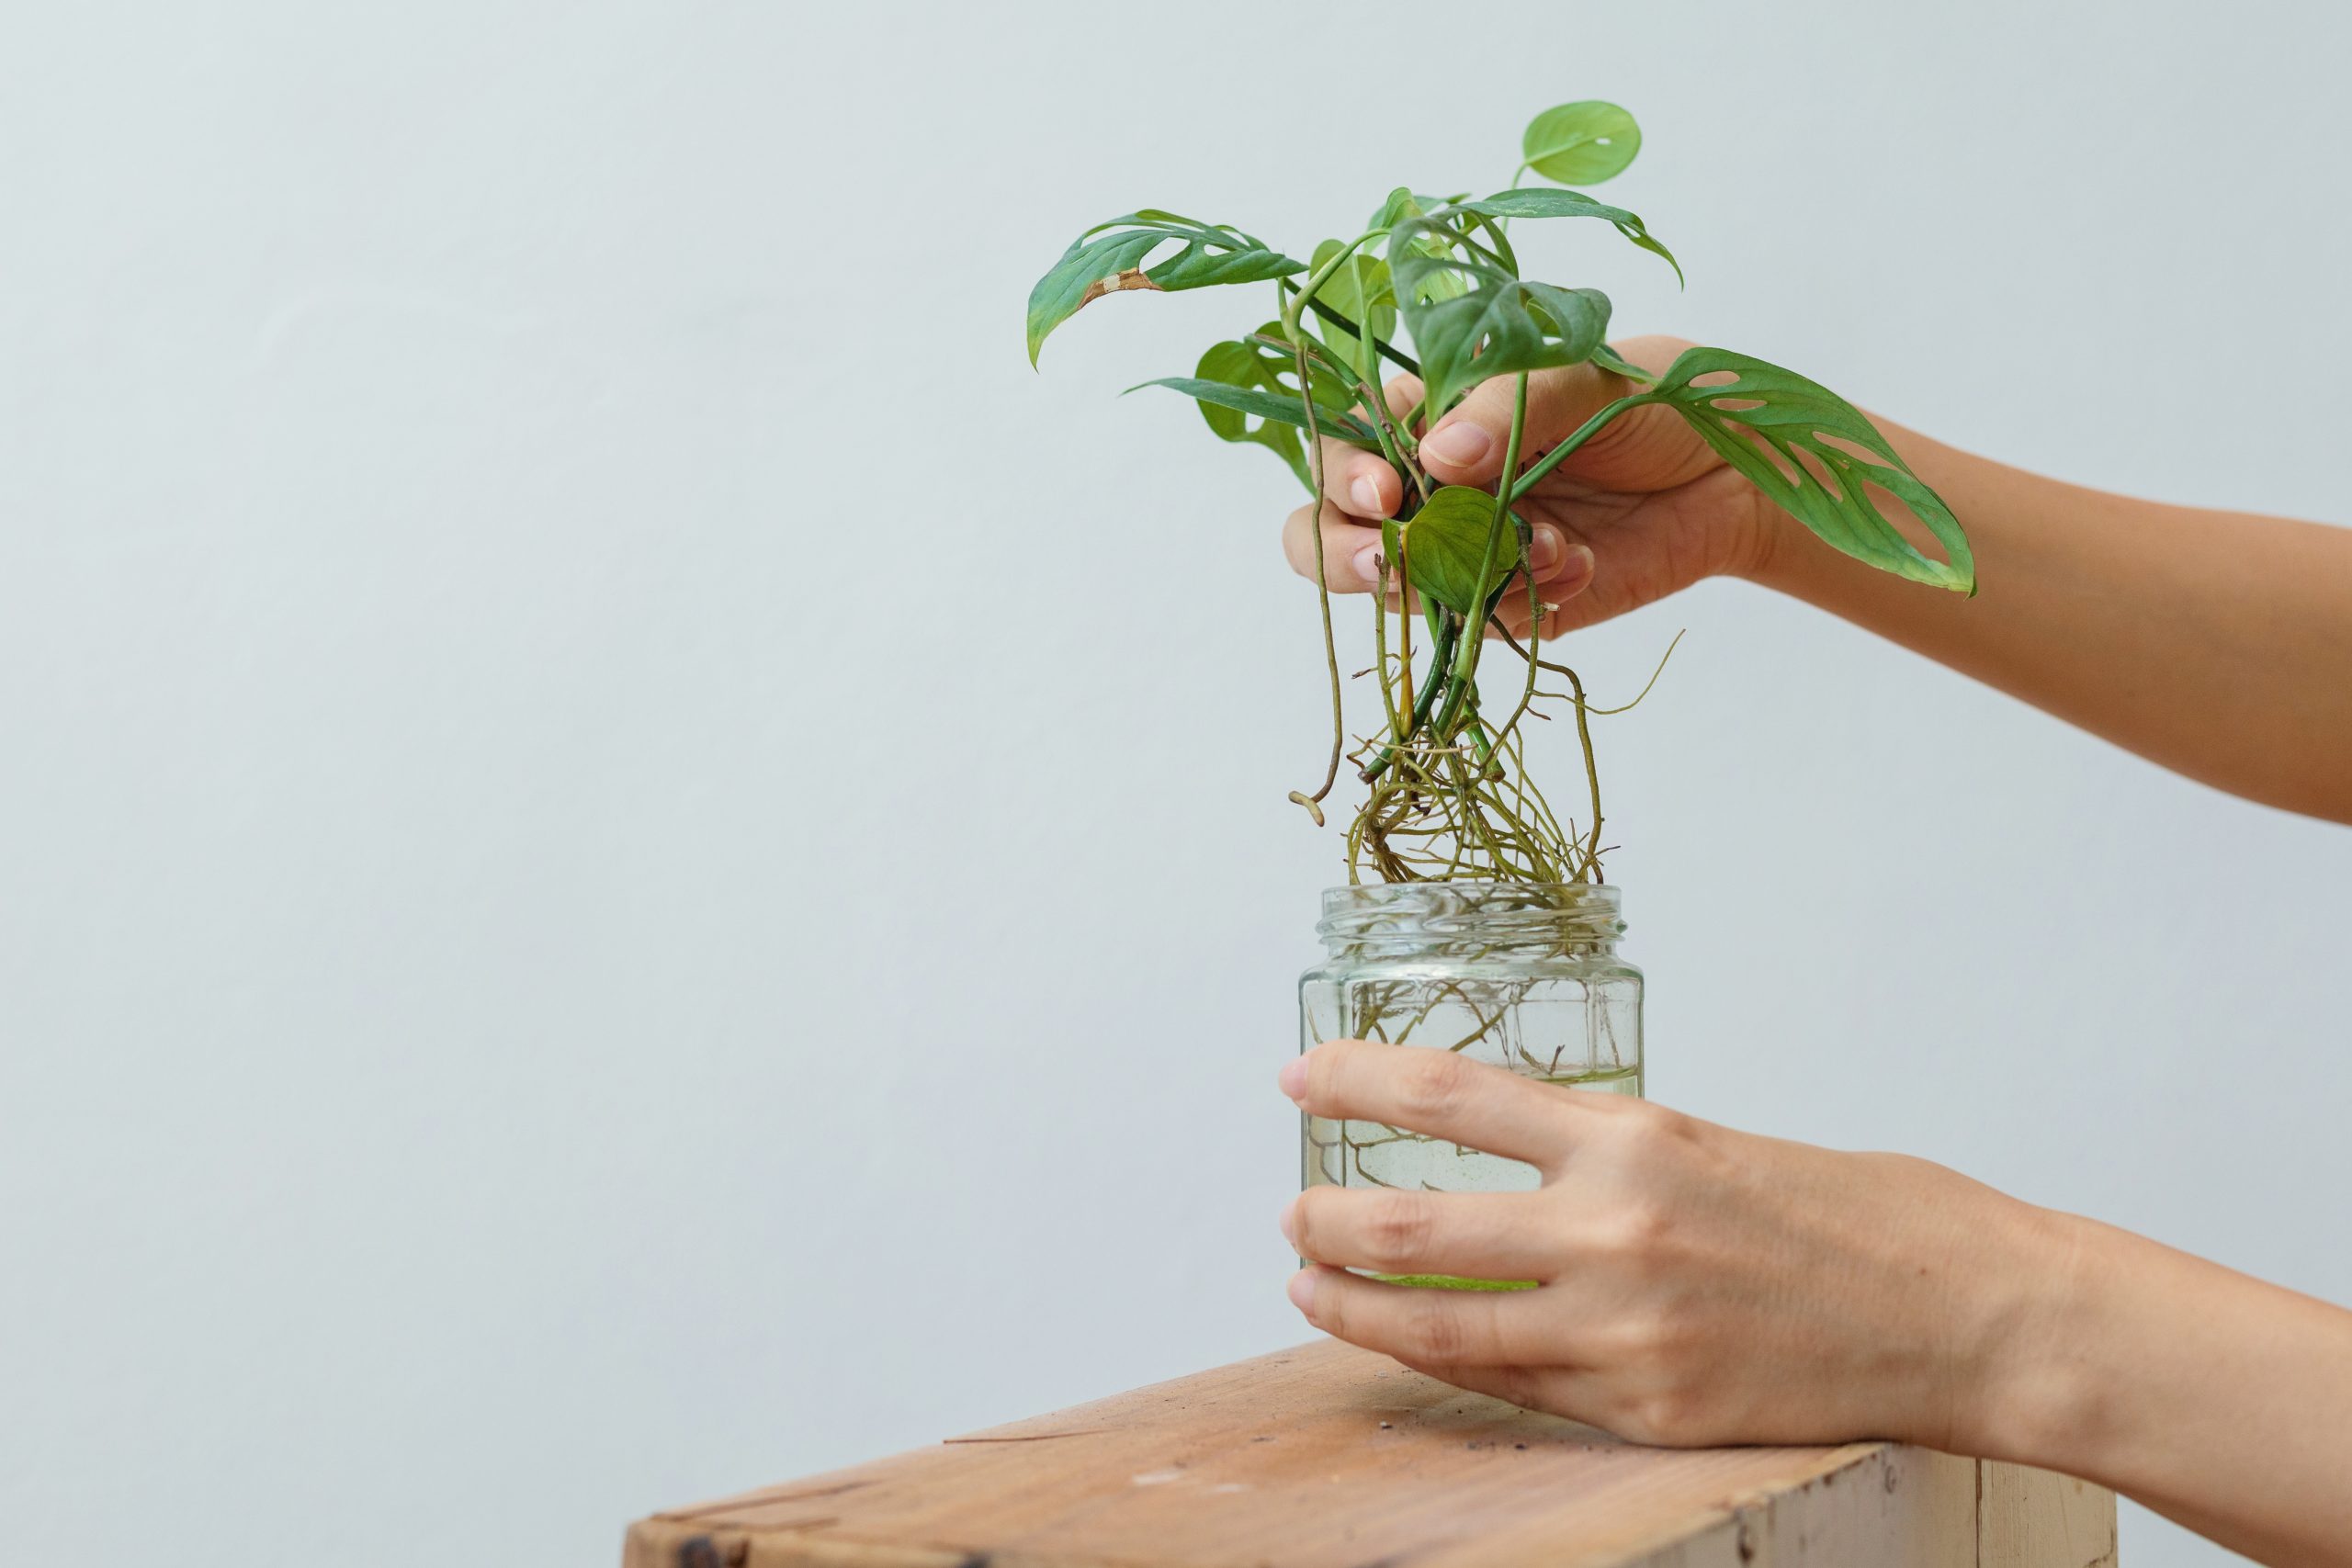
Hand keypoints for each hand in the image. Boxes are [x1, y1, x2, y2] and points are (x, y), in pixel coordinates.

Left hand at [1275, 1040, 2072, 1451]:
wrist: (1979, 1320)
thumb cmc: (1870, 1220)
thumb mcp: (1723, 1145)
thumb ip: (1616, 1160)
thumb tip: (1530, 1171)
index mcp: (1636, 1139)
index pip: (1450, 1093)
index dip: (1355, 1082)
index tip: (1300, 1076)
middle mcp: (1615, 1231)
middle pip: (1411, 1225)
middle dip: (1326, 1221)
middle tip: (1289, 1216)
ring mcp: (1626, 1334)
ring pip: (1440, 1326)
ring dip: (1355, 1308)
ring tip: (1310, 1288)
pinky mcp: (1650, 1413)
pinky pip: (1517, 1389)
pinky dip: (1452, 1365)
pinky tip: (1418, 1350)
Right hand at [1281, 335, 1778, 639]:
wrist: (1737, 477)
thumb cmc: (1656, 404)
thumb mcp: (1585, 380)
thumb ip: (1508, 409)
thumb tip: (1436, 454)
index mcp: (1433, 413)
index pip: (1347, 442)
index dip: (1345, 471)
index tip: (1385, 489)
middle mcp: (1432, 483)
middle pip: (1331, 527)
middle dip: (1345, 550)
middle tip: (1387, 560)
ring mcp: (1462, 549)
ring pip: (1396, 586)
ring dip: (1463, 574)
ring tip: (1552, 545)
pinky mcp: (1506, 602)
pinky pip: (1474, 619)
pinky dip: (1522, 594)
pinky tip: (1580, 563)